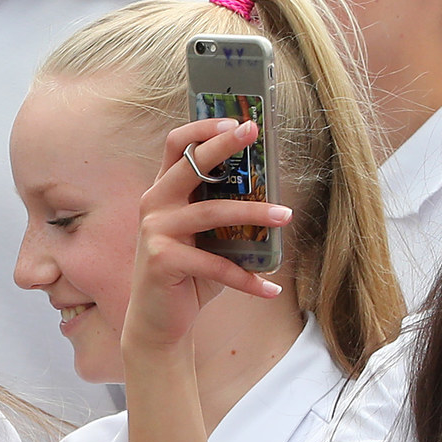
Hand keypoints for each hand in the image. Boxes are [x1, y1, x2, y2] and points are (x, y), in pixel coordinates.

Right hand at [120, 117, 288, 365]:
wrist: (157, 320)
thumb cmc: (188, 273)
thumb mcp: (205, 236)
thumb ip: (222, 210)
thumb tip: (270, 189)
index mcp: (163, 192)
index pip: (176, 145)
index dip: (203, 128)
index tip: (236, 121)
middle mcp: (154, 204)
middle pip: (189, 164)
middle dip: (223, 145)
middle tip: (254, 132)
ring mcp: (155, 230)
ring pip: (212, 212)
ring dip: (254, 212)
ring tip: (287, 215)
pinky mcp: (162, 260)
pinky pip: (215, 264)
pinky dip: (247, 279)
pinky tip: (271, 288)